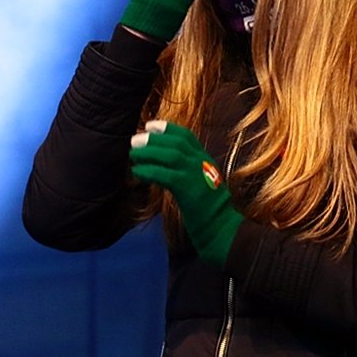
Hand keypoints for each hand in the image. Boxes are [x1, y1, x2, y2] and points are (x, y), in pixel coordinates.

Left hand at [129, 120, 242, 266]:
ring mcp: (197, 175)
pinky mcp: (189, 190)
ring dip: (149, 152)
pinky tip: (137, 172)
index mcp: (206, 161)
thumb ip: (189, 173)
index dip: (168, 129)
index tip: (150, 126)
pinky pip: (165, 175)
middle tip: (135, 140)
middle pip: (177, 143)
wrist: (224, 230)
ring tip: (133, 154)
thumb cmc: (211, 212)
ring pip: (171, 155)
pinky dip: (149, 171)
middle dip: (154, 139)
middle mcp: (203, 164)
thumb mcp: (203, 185)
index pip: (187, 137)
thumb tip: (165, 167)